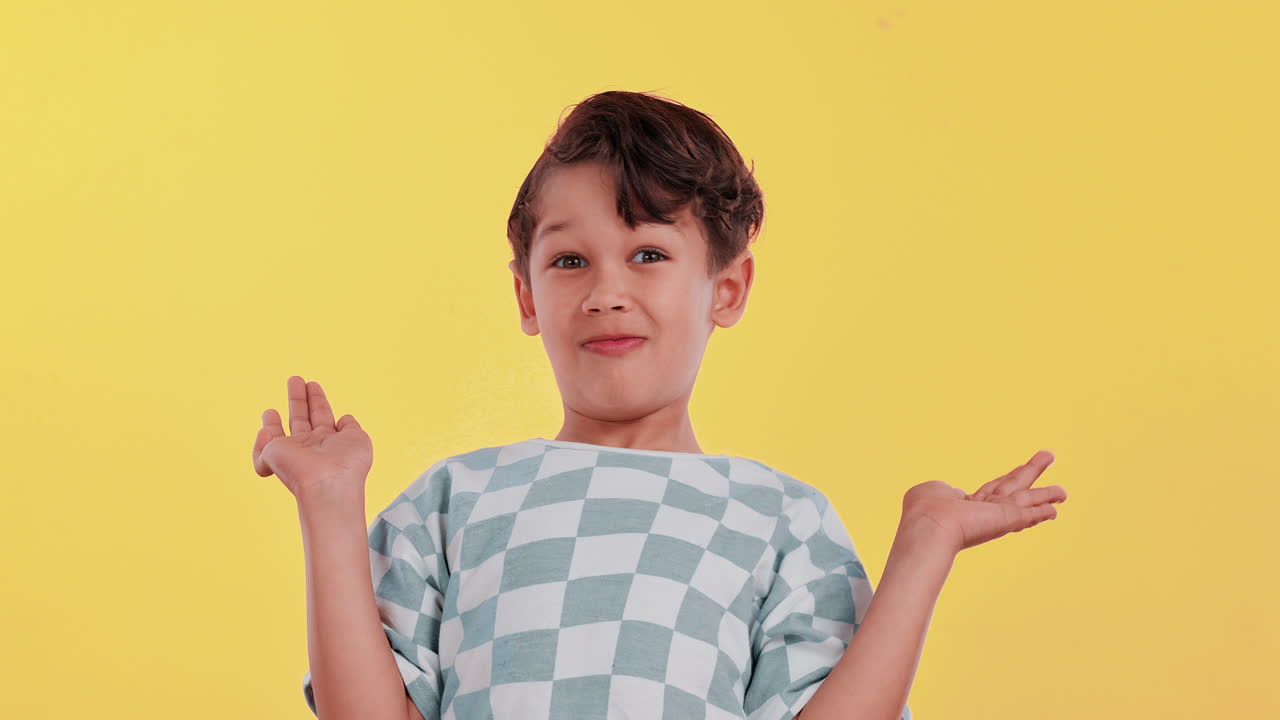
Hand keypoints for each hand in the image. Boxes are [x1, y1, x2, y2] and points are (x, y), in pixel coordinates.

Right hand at [252, 375, 372, 500]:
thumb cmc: (347, 464)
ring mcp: (291, 454)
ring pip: (278, 435)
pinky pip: (261, 455)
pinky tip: (268, 434)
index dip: (318, 400)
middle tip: (295, 379)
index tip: (313, 384)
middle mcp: (310, 447)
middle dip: (298, 399)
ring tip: (269, 411)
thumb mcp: (359, 439)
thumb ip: (351, 427)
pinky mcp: (272, 459)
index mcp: (330, 442)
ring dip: (272, 420)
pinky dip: (260, 444)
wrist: (329, 483)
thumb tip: (344, 418)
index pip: (322, 417)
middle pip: (301, 419)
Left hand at [900, 450, 1066, 555]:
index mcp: (966, 505)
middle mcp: (984, 512)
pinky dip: (1042, 512)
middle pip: (1013, 487)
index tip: (1018, 473)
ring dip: (1045, 495)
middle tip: (1048, 455)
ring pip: (1026, 501)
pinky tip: (1054, 510)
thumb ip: (943, 490)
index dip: (1005, 481)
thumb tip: (950, 493)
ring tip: (1064, 491)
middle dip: (1030, 472)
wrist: (930, 526)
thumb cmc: (924, 509)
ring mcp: (997, 516)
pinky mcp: (1006, 519)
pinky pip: (1028, 514)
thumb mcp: (931, 491)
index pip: (992, 490)